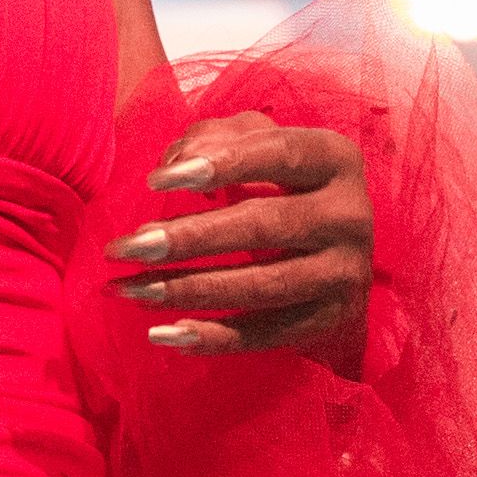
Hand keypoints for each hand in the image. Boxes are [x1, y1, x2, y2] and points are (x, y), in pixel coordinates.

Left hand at [105, 112, 371, 355]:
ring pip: (260, 286)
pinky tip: (165, 333)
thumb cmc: (281, 187)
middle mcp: (350, 214)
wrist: (338, 258)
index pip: (278, 153)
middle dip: (187, 238)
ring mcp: (345, 272)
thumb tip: (175, 163)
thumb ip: (213, 137)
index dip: (219, 163)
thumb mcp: (256, 148)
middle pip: (262, 225)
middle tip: (126, 248)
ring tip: (131, 289)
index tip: (155, 182)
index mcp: (335, 159)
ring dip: (187, 290)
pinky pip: (266, 335)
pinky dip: (213, 338)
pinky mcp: (332, 320)